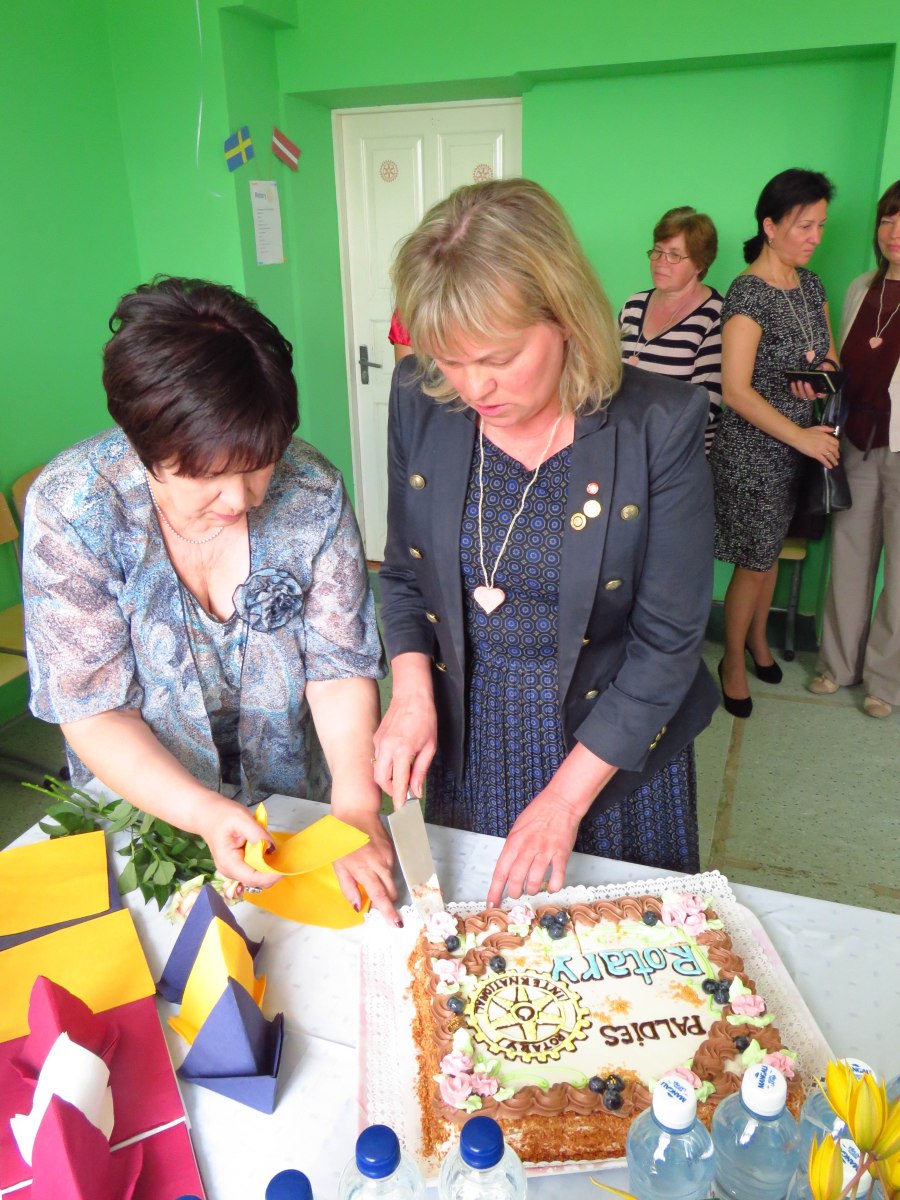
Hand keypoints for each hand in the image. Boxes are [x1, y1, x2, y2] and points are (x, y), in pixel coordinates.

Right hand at [194, 795, 279, 888]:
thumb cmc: (221, 814)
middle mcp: (230, 871)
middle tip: (286, 860)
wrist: (206, 813)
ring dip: (269, 869)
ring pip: (256, 877)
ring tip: (279, 856)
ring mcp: (233, 870)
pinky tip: (270, 854)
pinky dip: (264, 865)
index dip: (270, 877)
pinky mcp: (237, 865)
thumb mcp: (241, 818)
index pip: (253, 878)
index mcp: (229, 863)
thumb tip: (272, 848)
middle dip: (272, 874)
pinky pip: (254, 870)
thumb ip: (257, 834)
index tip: (285, 869)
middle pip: (256, 881)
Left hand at [332, 807, 399, 924]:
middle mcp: (380, 864)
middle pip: (391, 891)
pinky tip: (373, 864)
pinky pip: (391, 868)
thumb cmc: (342, 841)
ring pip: (391, 880)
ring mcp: (388, 856)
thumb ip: (348, 888)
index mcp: (364, 869)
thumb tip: (358, 907)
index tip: (396, 922)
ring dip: (384, 886)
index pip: (380, 896)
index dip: (388, 911)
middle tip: (378, 906)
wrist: (355, 814)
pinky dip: (384, 872)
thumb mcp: (339, 866)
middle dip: (388, 902)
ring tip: (370, 878)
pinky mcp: (392, 850)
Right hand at [373, 691, 437, 807]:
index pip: (397, 782)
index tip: (400, 808)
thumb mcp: (430, 747)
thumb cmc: (424, 718)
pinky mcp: (376, 738)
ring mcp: (378, 742)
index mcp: (402, 750)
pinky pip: (377, 757)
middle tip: (403, 791)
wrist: (412, 696)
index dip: (398, 798)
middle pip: (380, 779)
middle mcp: (386, 747)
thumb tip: (416, 790)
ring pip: (377, 769)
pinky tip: (397, 761)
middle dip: (390, 789)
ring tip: (401, 776)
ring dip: (387, 777)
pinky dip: (385, 765)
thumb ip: (421, 770)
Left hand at [486, 787, 583, 906]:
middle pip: (515, 879)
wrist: (561, 802)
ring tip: (532, 889)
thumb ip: (512, 848)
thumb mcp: (517, 828)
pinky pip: (556, 878)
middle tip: (516, 894)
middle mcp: (527, 848)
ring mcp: (545, 852)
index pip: (500, 872)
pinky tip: (550, 886)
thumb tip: (507, 868)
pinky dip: (552, 887)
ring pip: (534, 881)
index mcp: (514, 842)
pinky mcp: (561, 854)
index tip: (492, 904)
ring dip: (531, 890)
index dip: (495, 891)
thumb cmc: (538, 813)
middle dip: (514, 893)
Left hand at [789, 359, 835, 401]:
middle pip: (811, 396)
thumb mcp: (826, 366)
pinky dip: (794, 388)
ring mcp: (807, 393)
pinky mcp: (800, 391)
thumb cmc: (822, 368)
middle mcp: (815, 393)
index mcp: (824, 388)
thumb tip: (823, 367)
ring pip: (803, 395)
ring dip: (800, 389)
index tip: (818, 393)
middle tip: (806, 382)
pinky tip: (793, 382)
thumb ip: (826, 366)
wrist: (816, 367)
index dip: (821, 395)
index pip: (823, 394)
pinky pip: (796, 393)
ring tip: (799, 381)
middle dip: (808, 390)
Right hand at [793, 424, 840, 467]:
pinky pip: (824, 460)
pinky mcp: (816, 454)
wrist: (798, 437)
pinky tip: (830, 466)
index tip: (836, 449)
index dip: (837, 447)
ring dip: (834, 460)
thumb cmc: (806, 432)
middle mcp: (825, 443)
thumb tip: (833, 430)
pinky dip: (827, 464)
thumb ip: (826, 428)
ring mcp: (821, 449)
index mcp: (826, 437)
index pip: (836, 442)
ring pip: (830, 456)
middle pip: (834, 450)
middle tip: (837, 458)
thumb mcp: (818, 428)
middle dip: (836, 455)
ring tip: (835, 464)